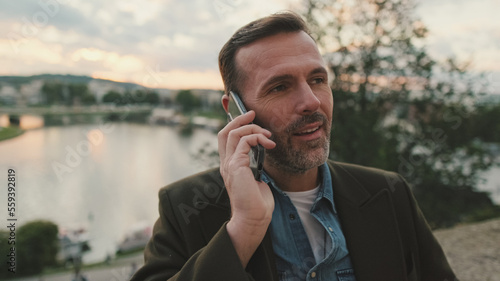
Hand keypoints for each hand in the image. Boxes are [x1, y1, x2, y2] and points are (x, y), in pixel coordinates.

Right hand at [217, 110, 275, 266]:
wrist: (253, 219)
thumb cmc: (257, 203)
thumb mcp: (257, 179)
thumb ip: (255, 166)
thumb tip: (263, 154)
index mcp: (230, 166)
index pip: (226, 139)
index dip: (234, 125)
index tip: (249, 118)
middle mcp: (226, 163)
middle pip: (225, 131)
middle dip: (238, 119)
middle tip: (253, 113)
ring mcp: (229, 165)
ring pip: (233, 133)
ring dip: (252, 129)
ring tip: (268, 135)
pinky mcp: (236, 166)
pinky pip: (243, 142)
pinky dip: (256, 138)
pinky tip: (268, 144)